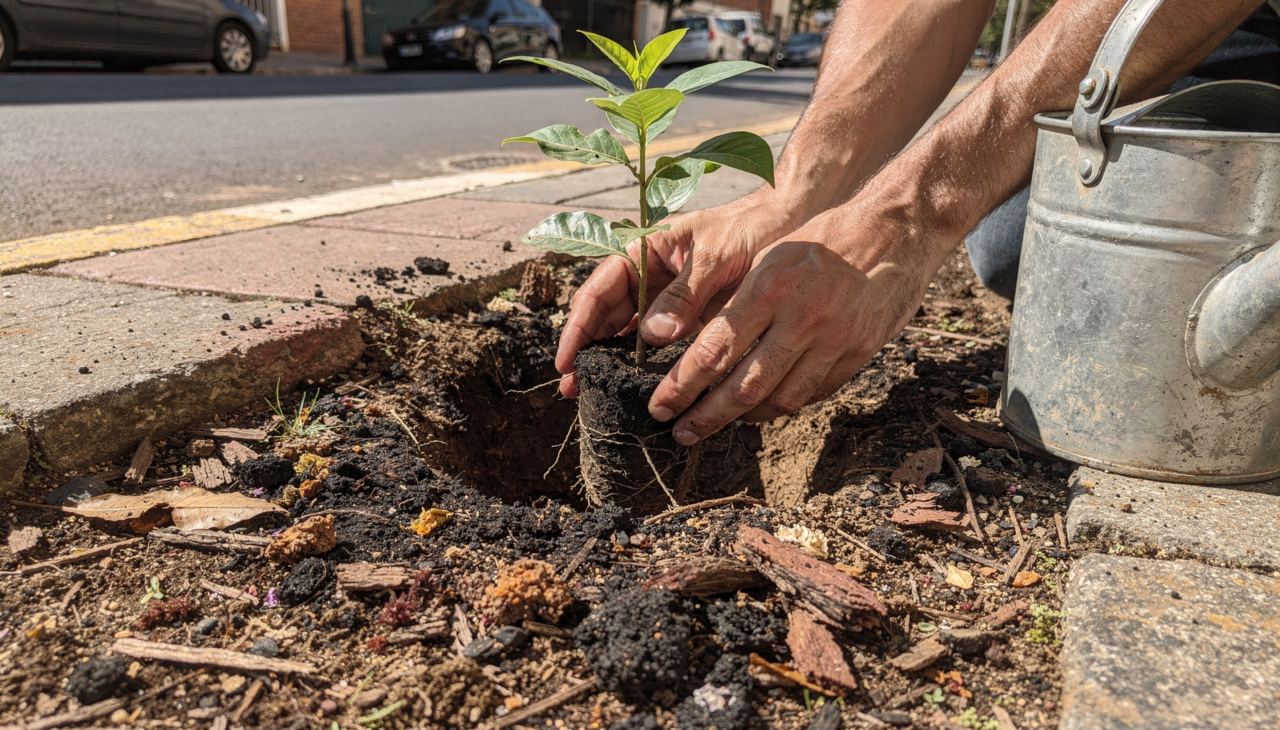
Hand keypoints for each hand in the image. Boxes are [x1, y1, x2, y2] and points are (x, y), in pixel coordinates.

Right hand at [555, 192, 802, 397]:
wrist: (787, 224)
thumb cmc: (749, 228)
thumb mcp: (715, 256)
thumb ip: (684, 294)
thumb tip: (652, 335)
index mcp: (645, 250)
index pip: (600, 288)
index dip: (579, 324)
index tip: (567, 357)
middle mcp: (649, 274)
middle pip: (606, 314)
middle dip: (587, 348)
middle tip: (571, 387)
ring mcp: (667, 297)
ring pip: (627, 331)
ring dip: (609, 358)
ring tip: (590, 391)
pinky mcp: (687, 316)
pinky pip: (658, 342)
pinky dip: (643, 362)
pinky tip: (632, 384)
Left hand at [647, 203, 937, 444]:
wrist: (895, 232)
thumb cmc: (822, 242)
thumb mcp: (771, 257)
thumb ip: (736, 304)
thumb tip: (696, 349)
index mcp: (770, 288)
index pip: (715, 350)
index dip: (683, 385)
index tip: (660, 405)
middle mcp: (801, 319)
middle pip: (744, 386)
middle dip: (706, 416)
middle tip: (680, 432)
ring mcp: (834, 341)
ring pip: (779, 400)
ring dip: (743, 418)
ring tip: (718, 422)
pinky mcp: (858, 355)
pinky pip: (812, 394)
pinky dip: (782, 405)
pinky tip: (762, 407)